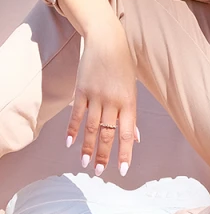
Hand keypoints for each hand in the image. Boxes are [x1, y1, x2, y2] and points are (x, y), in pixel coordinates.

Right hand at [66, 18, 137, 176]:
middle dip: (104, 155)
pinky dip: (72, 130)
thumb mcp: (132, 88)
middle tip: (99, 172)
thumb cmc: (123, 65)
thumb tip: (135, 137)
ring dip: (87, 147)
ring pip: (92, 127)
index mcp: (129, 101)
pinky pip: (77, 114)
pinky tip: (69, 143)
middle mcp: (113, 101)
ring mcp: (96, 96)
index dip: (125, 153)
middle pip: (108, 133)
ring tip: (85, 163)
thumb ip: (131, 114)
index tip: (122, 170)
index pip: (127, 133)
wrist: (107, 41)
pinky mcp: (82, 90)